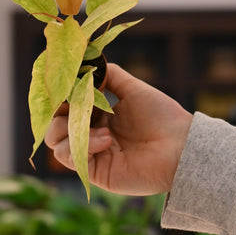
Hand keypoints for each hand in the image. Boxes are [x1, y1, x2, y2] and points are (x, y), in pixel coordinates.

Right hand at [45, 63, 192, 195]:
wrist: (181, 146)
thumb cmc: (162, 117)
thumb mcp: (133, 89)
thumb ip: (109, 75)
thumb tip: (86, 62)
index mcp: (98, 117)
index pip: (65, 107)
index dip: (60, 97)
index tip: (62, 85)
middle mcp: (92, 135)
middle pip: (54, 126)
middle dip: (57, 112)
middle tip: (71, 103)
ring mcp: (92, 155)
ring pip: (56, 143)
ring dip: (67, 129)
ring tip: (94, 124)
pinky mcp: (96, 172)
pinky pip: (72, 158)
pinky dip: (83, 145)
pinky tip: (105, 139)